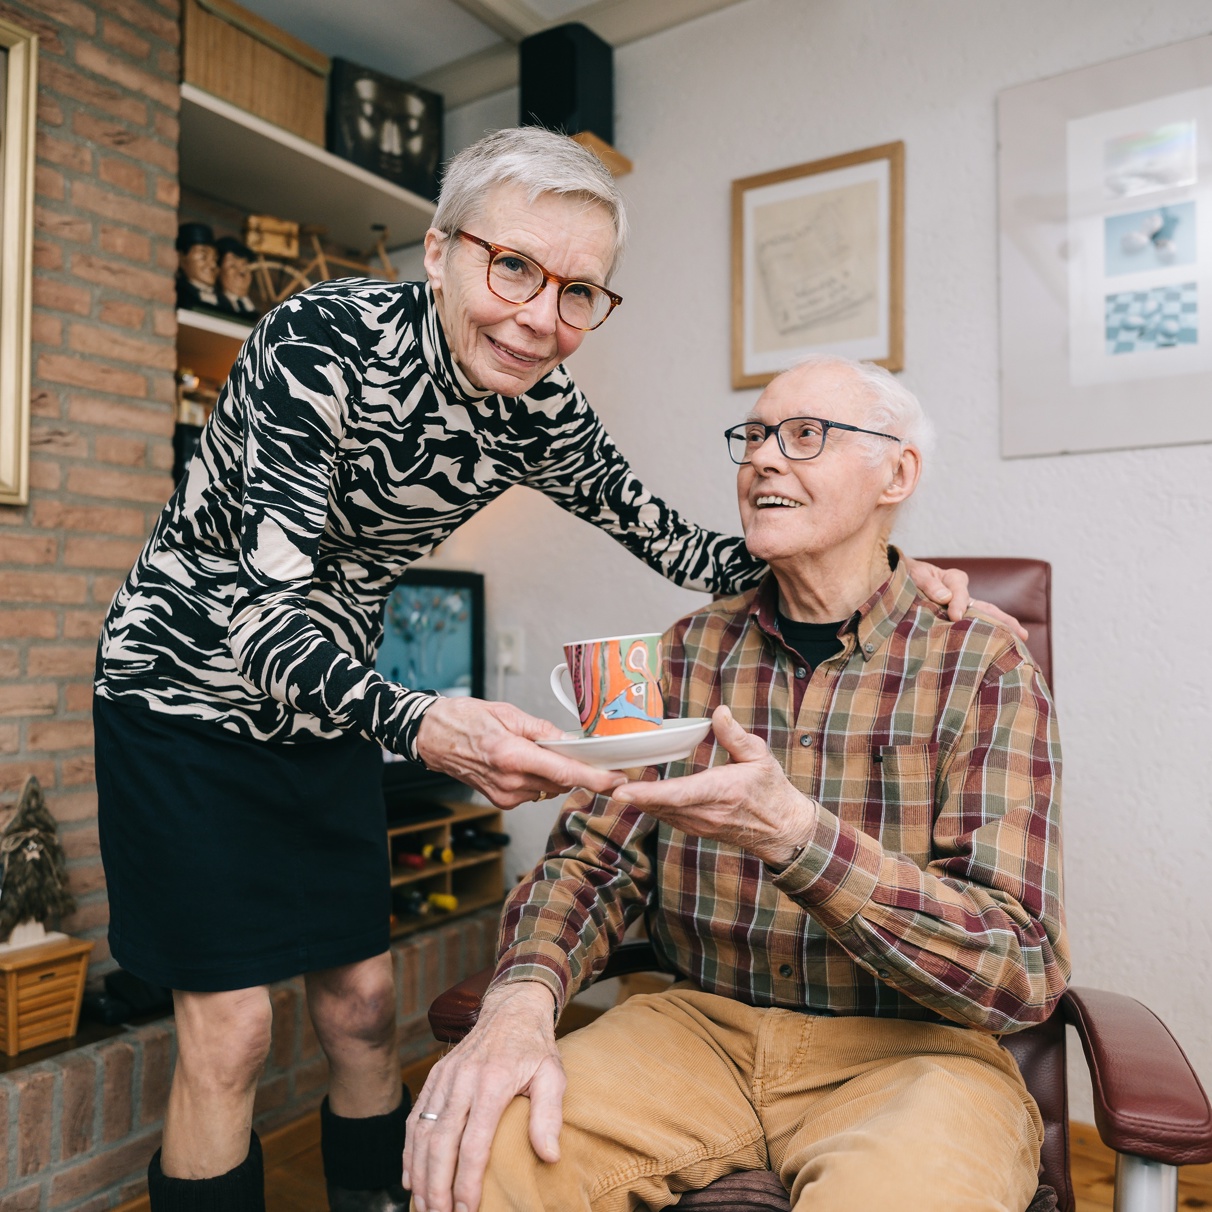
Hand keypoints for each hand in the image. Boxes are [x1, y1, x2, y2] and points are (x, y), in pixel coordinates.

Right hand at [403, 982, 564, 1211]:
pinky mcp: (435, 1076)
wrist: (512, 1007)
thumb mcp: (553, 1075)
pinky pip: (415, 1117)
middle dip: (436, 1186)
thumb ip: (549, 1115)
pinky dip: (408, 1151)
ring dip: (419, 1174)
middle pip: (440, 1142)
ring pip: (421, 1133)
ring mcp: (445, 1077)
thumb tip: (549, 1156)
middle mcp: (462, 1080)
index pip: (473, 1143)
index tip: (467, 1211)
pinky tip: (410, 1177)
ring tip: (425, 1207)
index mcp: (492, 1082)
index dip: (466, 1181)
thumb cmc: (535, 1047)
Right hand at [415, 697, 624, 807]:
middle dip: (576, 768)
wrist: (431, 736)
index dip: (596, 778)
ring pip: (549, 788)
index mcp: (512, 756)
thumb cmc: (464, 719)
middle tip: (580, 751)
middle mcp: (510, 782)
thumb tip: (570, 742)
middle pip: (561, 782)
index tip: (617, 779)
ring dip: (554, 773)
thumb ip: (543, 731)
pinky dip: (538, 779)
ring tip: (536, 751)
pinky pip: (534, 792)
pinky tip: (524, 762)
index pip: (565, 773)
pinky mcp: (501, 801)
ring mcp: (505, 795)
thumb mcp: (508, 713)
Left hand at [612, 704, 815, 866]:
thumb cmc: (771, 790)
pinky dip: (648, 804)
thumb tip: (719, 712)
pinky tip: (635, 790)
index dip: (646, 794)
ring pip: (658, 812)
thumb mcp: (759, 757)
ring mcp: (697, 824)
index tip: (621, 790)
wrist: (781, 829)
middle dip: (628, 793)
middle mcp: (704, 813)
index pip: (677, 794)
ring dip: (635, 799)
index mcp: (720, 792)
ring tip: (610, 779)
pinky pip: (665, 816)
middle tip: (599, 777)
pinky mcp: (693, 828)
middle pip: (658, 804)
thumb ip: (735, 735)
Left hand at [902, 556, 1028, 640]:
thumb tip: (946, 599)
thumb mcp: (915, 575)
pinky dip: (984, 636)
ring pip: (985, 618)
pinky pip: (971, 627)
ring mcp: (960, 608)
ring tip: (1020, 641)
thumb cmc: (907, 576)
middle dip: (1004, 620)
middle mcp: (961, 594)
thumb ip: (929, 584)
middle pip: (986, 607)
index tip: (954, 616)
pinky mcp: (953, 620)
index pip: (960, 591)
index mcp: (953, 579)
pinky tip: (994, 648)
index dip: (958, 604)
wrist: (898, 581)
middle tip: (1021, 634)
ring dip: (1002, 629)